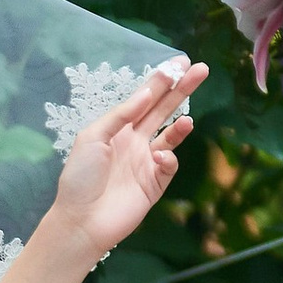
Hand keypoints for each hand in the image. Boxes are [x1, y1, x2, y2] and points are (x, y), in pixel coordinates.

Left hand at [49, 61, 205, 264]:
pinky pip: (169, 165)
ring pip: (171, 136)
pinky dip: (168, 158)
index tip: (180, 62)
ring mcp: (146, 162)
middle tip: (202, 69)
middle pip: (164, 109)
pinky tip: (159, 157)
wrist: (81, 220)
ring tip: (188, 117)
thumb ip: (120, 115)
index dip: (162, 80)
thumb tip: (146, 93)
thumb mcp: (92, 137)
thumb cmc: (80, 177)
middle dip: (182, 90)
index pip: (145, 98)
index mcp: (118, 127)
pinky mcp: (155, 184)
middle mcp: (135, 141)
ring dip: (182, 125)